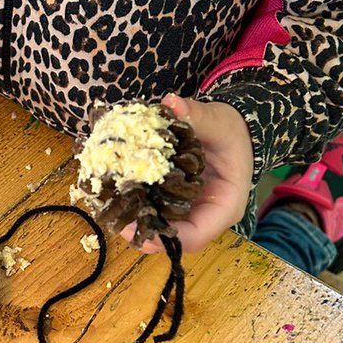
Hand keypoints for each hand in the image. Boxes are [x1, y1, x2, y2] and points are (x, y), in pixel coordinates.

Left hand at [122, 93, 253, 254]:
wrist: (234, 130)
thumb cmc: (231, 130)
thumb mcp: (218, 121)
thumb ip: (196, 115)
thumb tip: (171, 103)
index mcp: (224, 206)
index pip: (194, 236)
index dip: (163, 237)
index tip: (135, 224)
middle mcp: (206, 216)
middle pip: (172, 239)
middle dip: (141, 231)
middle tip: (111, 215)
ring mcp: (190, 212)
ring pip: (160, 230)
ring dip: (134, 221)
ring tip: (108, 205)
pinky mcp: (176, 203)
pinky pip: (155, 212)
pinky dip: (136, 206)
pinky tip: (115, 193)